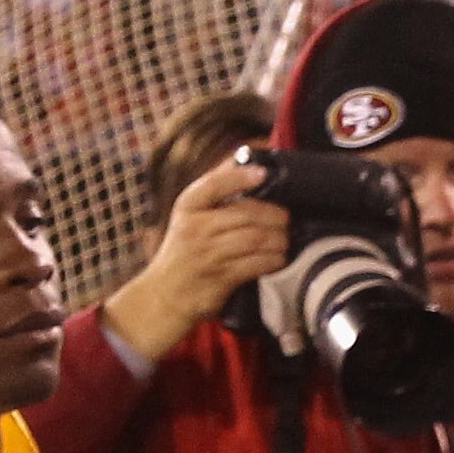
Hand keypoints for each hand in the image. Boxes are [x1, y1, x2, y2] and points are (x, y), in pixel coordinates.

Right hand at [102, 156, 290, 364]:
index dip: (240, 177)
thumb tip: (243, 159)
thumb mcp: (191, 215)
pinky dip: (275, 259)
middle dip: (275, 215)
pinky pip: (258, 264)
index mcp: (188, 206)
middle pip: (246, 213)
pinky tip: (279, 257)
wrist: (167, 293)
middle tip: (286, 219)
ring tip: (285, 239)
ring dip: (280, 239)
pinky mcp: (222, 277)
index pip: (214, 184)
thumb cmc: (186, 249)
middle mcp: (196, 227)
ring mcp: (208, 253)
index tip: (263, 173)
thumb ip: (216, 191)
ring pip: (256, 238)